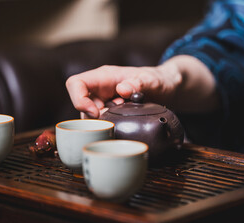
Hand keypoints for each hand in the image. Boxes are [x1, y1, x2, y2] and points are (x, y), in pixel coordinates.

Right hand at [66, 61, 181, 118]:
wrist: (168, 88)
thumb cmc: (159, 79)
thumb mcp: (153, 80)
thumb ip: (140, 83)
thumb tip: (122, 89)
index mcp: (104, 76)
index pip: (75, 83)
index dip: (79, 99)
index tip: (96, 113)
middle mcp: (101, 88)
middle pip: (81, 105)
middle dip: (97, 116)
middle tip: (119, 116)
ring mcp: (106, 100)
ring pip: (92, 116)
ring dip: (107, 121)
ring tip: (126, 115)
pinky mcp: (112, 111)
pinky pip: (104, 121)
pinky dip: (113, 125)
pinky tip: (127, 121)